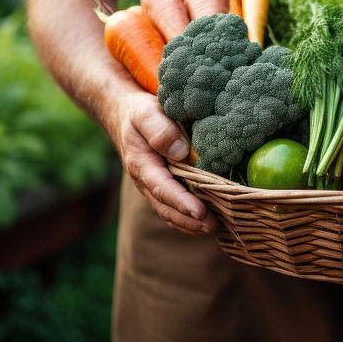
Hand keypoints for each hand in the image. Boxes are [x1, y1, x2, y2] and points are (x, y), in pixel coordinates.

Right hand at [111, 90, 217, 235]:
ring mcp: (156, 186)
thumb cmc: (139, 114)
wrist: (126, 117)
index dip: (181, 202)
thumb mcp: (146, 114)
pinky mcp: (165, 186)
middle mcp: (147, 181)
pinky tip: (210, 220)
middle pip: (168, 208)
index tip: (199, 212)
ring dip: (192, 224)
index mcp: (142, 165)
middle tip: (214, 226)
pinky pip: (176, 207)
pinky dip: (191, 217)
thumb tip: (181, 152)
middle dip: (190, 220)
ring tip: (216, 227)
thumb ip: (160, 131)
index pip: (163, 188)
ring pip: (172, 212)